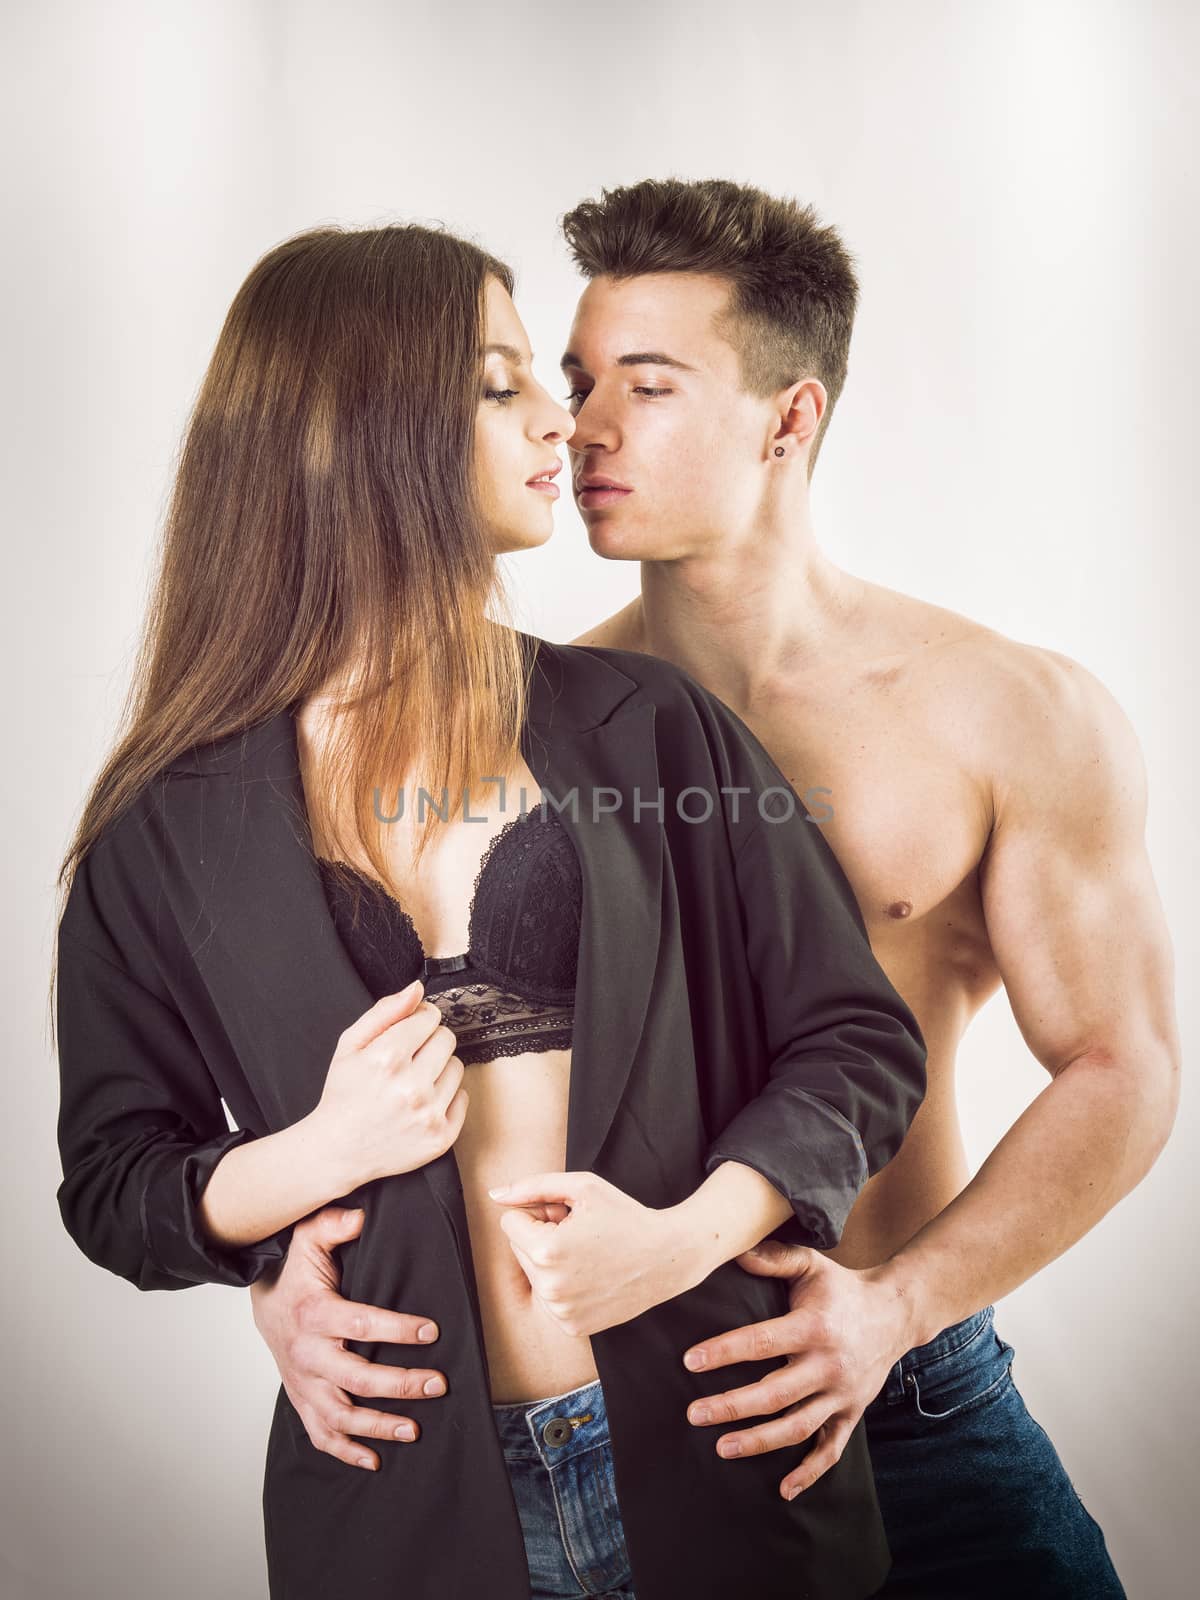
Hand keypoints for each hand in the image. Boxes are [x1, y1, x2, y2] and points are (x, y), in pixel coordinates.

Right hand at [248, 1204, 449, 1470]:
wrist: (264, 1306)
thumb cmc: (297, 1273)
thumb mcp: (308, 1239)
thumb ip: (332, 1224)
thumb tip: (358, 1216)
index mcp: (315, 1313)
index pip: (361, 1323)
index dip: (398, 1328)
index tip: (431, 1330)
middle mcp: (308, 1354)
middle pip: (357, 1378)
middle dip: (400, 1384)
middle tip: (437, 1384)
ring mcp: (304, 1383)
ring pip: (341, 1415)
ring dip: (378, 1426)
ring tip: (414, 1429)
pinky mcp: (303, 1401)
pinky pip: (321, 1435)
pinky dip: (346, 1452)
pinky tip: (375, 1461)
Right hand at [313, 980, 467, 1187]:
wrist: (338, 1149)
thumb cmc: (344, 1093)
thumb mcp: (350, 1045)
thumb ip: (384, 1011)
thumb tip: (417, 989)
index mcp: (388, 1058)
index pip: (430, 1017)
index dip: (419, 1021)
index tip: (409, 1032)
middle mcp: (411, 1086)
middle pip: (447, 1039)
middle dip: (430, 1043)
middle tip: (410, 1059)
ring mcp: (428, 1114)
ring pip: (457, 1066)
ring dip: (439, 1070)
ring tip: (414, 1083)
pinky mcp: (440, 1137)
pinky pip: (463, 1098)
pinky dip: (447, 1097)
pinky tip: (423, 1103)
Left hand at [489, 1171, 697, 1335]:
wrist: (667, 1257)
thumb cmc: (625, 1216)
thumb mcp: (582, 1187)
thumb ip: (533, 1186)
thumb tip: (495, 1195)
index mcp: (546, 1250)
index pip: (510, 1223)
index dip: (539, 1213)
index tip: (568, 1216)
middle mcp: (549, 1287)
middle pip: (519, 1249)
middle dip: (542, 1236)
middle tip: (581, 1233)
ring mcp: (561, 1312)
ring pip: (534, 1274)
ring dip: (552, 1262)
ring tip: (588, 1254)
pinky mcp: (572, 1326)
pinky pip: (550, 1298)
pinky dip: (565, 1285)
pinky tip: (592, 1276)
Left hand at [681, 1240, 912, 1499]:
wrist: (895, 1313)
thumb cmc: (842, 1288)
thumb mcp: (811, 1264)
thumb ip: (774, 1258)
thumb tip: (734, 1251)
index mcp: (813, 1326)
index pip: (762, 1342)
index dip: (724, 1352)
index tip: (690, 1362)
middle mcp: (828, 1364)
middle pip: (774, 1393)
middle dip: (732, 1406)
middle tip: (694, 1414)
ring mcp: (841, 1394)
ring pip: (798, 1427)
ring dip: (759, 1442)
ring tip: (721, 1448)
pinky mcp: (852, 1413)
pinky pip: (832, 1449)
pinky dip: (810, 1472)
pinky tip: (783, 1490)